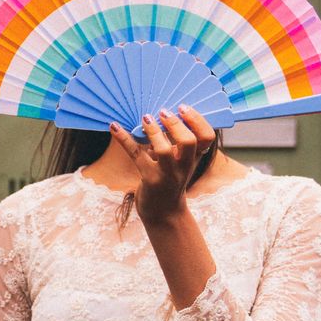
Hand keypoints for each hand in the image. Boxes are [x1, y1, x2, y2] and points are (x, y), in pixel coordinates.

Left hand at [109, 104, 215, 225]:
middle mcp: (183, 166)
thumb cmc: (170, 180)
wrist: (164, 213)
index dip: (197, 120)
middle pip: (189, 142)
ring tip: (145, 118)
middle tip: (163, 112)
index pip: (207, 137)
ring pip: (163, 150)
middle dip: (175, 124)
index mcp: (194, 157)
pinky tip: (114, 127)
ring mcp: (167, 174)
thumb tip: (159, 112)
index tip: (183, 107)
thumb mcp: (179, 162)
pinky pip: (136, 155)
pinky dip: (124, 139)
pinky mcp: (150, 179)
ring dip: (153, 132)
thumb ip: (175, 142)